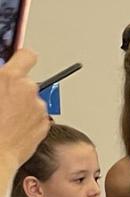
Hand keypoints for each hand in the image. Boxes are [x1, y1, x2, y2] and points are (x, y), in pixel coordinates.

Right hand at [0, 50, 50, 168]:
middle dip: (16, 90)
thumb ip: (0, 79)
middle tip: (2, 101)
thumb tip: (2, 77)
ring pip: (32, 101)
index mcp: (10, 78)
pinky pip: (36, 117)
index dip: (23, 58)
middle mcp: (29, 90)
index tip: (20, 61)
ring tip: (5, 119)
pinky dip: (27, 120)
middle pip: (27, 83)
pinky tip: (13, 128)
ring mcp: (39, 108)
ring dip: (22, 106)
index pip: (27, 56)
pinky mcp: (44, 125)